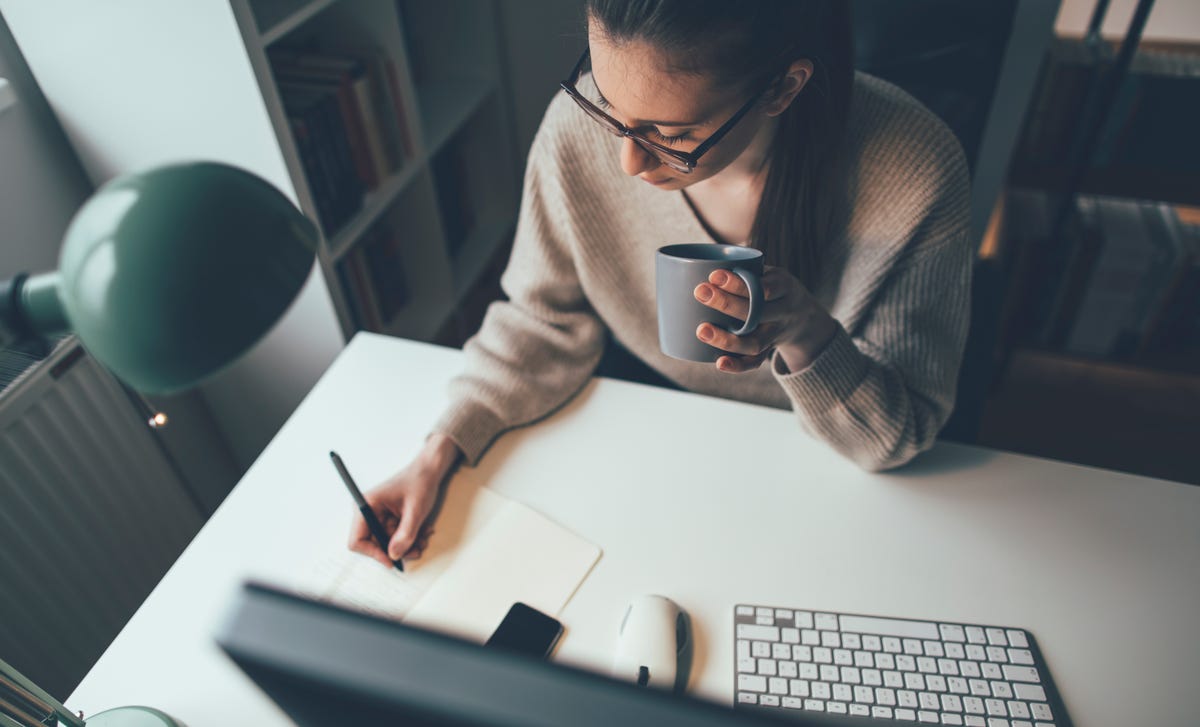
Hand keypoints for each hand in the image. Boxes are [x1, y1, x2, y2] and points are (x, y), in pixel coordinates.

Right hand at [347, 433, 461, 566]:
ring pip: (388, 543)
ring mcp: (379, 516)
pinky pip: (396, 536)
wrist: (429, 471)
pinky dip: (410, 538)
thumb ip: (405, 534)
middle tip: (416, 549)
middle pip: (375, 543)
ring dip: (407, 544)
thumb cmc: (420, 482)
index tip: (391, 560)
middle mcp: (369, 511)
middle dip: (396, 549)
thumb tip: (394, 555)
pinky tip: (423, 531)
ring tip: (423, 538)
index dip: (372, 553)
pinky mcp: (389, 519)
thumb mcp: (415, 510)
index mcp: (367, 505)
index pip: (357, 539)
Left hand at [693, 266, 838, 373]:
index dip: (738, 283)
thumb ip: (744, 269)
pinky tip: (719, 362)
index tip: (713, 275)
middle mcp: (783, 313)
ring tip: (702, 330)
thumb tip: (695, 263)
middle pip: (756, 312)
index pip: (764, 287)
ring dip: (727, 339)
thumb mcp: (769, 272)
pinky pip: (754, 362)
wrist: (806, 318)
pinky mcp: (768, 351)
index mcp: (784, 287)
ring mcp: (776, 334)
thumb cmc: (774, 287)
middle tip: (700, 292)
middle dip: (727, 303)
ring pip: (754, 342)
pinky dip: (737, 365)